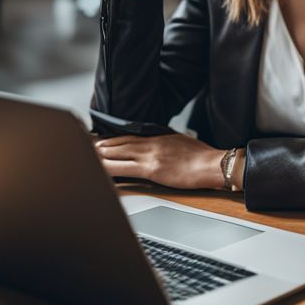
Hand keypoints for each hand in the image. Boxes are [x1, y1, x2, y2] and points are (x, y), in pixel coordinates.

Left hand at [95, 133, 225, 189]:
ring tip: (92, 155)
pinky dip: (110, 168)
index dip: (117, 139)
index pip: (133, 136)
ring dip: (103, 154)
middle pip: (123, 142)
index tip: (107, 139)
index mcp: (160, 137)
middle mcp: (152, 143)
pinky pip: (124, 168)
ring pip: (119, 153)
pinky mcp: (151, 169)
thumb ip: (169, 144)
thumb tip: (165, 147)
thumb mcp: (183, 143)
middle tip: (92, 145)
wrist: (212, 164)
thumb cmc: (203, 157)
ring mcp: (150, 155)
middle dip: (106, 145)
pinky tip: (101, 169)